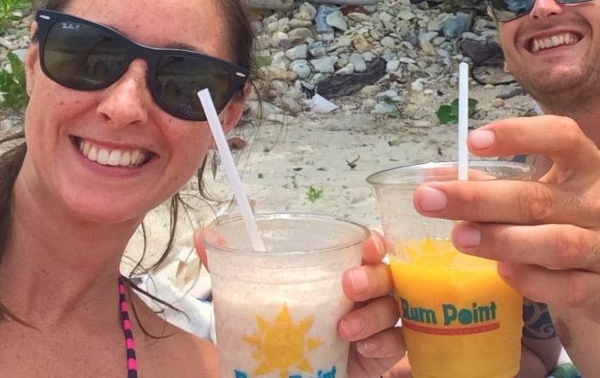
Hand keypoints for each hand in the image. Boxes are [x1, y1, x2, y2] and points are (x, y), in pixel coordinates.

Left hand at [194, 227, 405, 377]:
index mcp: (341, 268)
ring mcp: (377, 321)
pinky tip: (364, 349)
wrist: (288, 373)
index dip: (373, 243)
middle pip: (387, 274)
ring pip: (393, 308)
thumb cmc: (281, 325)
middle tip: (349, 285)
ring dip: (373, 315)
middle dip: (373, 276)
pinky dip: (384, 344)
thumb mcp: (255, 295)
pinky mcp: (381, 352)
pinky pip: (396, 343)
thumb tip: (203, 235)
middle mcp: (366, 290)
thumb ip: (232, 264)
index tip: (364, 247)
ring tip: (344, 328)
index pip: (370, 246)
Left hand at [412, 116, 599, 326]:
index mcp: (587, 165)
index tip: (472, 142)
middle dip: (478, 198)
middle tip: (428, 198)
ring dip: (501, 240)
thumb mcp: (556, 188)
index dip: (517, 134)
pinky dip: (530, 280)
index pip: (561, 137)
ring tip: (458, 236)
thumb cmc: (583, 217)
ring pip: (553, 243)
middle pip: (537, 198)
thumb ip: (500, 182)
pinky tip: (502, 272)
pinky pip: (563, 287)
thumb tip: (436, 178)